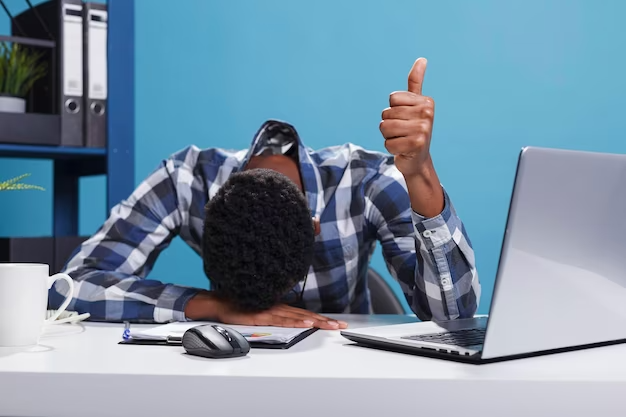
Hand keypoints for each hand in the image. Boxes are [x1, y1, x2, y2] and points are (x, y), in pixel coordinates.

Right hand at [217, 302, 347, 329]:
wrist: (223, 303)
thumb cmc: (242, 308)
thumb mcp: (263, 313)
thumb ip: (277, 317)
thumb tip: (290, 321)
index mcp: (282, 308)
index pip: (306, 314)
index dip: (322, 318)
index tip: (336, 323)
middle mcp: (281, 308)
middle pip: (307, 315)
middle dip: (325, 321)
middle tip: (341, 326)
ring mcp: (273, 311)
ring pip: (299, 317)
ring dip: (316, 321)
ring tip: (330, 325)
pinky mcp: (264, 316)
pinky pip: (283, 320)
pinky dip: (296, 322)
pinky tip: (307, 323)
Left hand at [380, 57, 434, 177]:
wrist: (418, 160)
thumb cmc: (413, 130)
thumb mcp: (414, 105)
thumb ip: (416, 82)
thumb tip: (422, 59)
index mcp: (426, 101)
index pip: (392, 98)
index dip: (393, 110)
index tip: (405, 118)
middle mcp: (427, 114)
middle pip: (386, 113)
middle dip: (389, 125)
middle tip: (403, 132)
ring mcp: (423, 129)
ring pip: (384, 127)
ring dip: (388, 137)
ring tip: (401, 140)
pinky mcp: (416, 144)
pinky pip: (388, 143)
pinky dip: (391, 148)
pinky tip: (402, 150)